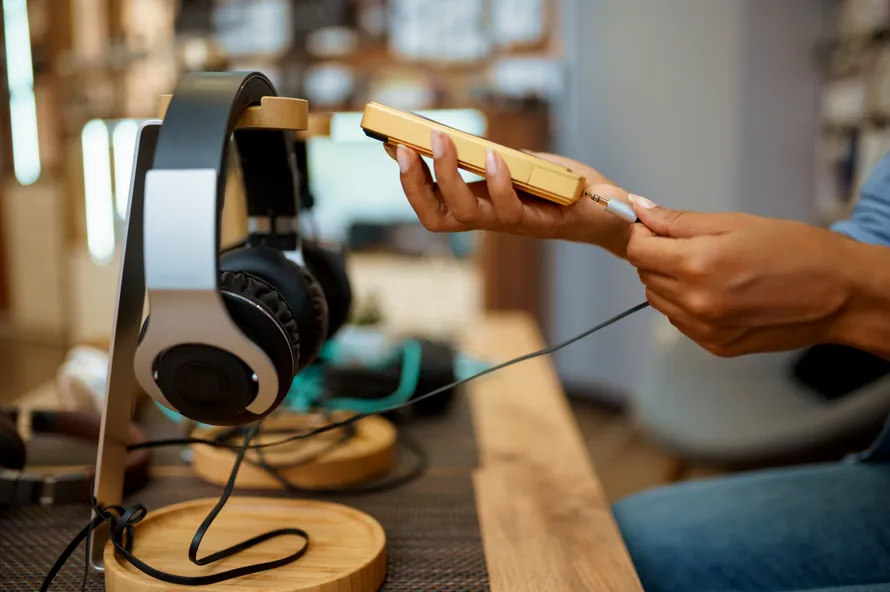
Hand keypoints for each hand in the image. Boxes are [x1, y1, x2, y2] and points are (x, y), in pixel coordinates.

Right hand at [385, 131, 633, 256]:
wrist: (608, 211)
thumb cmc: (561, 186)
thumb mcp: (517, 164)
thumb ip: (486, 156)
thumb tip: (446, 135)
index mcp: (481, 206)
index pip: (432, 205)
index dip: (408, 181)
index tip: (392, 145)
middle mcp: (490, 219)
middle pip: (436, 217)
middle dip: (414, 184)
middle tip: (403, 147)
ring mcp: (513, 222)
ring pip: (466, 213)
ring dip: (448, 175)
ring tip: (442, 140)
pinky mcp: (541, 220)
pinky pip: (509, 208)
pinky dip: (497, 181)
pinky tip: (492, 155)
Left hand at [625, 198, 855, 356]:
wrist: (839, 294)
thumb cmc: (794, 250)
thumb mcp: (735, 223)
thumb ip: (680, 222)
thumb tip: (641, 211)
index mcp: (697, 265)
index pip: (638, 251)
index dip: (641, 236)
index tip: (653, 228)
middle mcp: (695, 301)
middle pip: (645, 276)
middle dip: (656, 257)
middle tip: (687, 245)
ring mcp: (704, 329)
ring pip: (659, 300)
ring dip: (669, 282)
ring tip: (706, 268)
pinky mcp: (715, 346)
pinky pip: (680, 321)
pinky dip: (686, 305)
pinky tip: (716, 291)